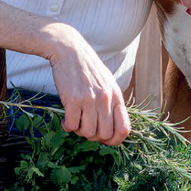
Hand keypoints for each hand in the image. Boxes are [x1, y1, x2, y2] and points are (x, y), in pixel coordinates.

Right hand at [45, 24, 130, 145]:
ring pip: (88, 132)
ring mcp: (90, 99)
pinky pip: (72, 126)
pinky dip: (67, 126)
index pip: (124, 129)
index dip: (115, 141)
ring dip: (79, 131)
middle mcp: (106, 99)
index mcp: (116, 96)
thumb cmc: (87, 68)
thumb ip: (110, 103)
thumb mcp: (106, 83)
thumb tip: (110, 129)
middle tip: (85, 127)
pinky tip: (65, 118)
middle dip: (94, 136)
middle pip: (105, 134)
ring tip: (75, 121)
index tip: (104, 140)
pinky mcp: (73, 99)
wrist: (69, 50)